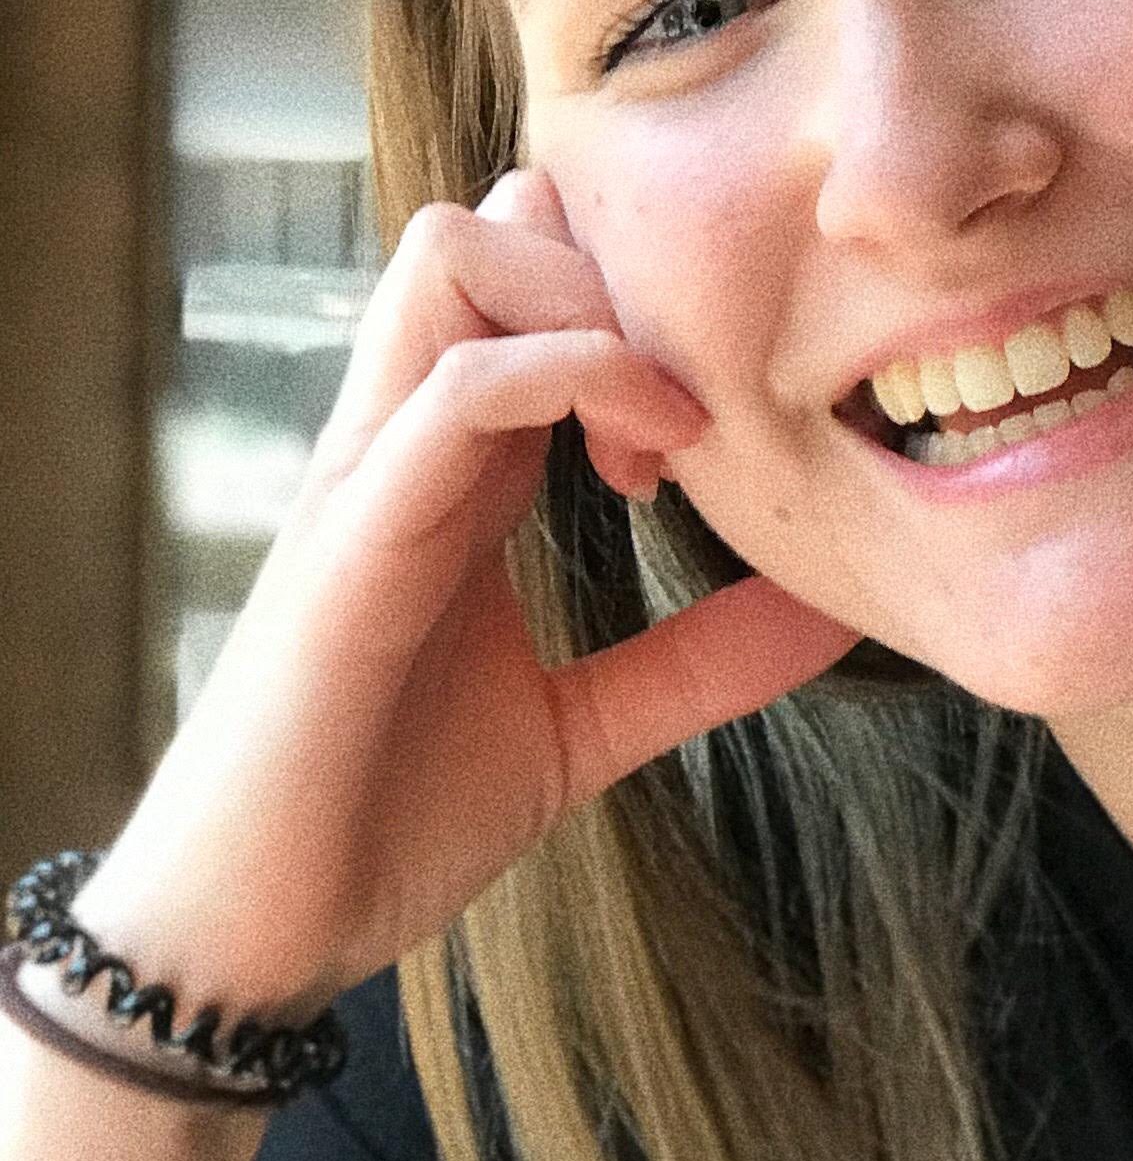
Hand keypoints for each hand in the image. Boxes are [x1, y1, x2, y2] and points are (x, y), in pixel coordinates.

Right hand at [80, 173, 853, 1019]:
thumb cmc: (392, 819)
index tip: (729, 417)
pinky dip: (566, 375)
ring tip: (672, 422)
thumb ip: (701, 663)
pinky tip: (646, 452)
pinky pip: (448, 390)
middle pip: (490, 230)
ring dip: (589, 302)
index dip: (646, 306)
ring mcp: (369, 476)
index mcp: (458, 472)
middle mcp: (406, 445)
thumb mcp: (588, 727)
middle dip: (620, 270)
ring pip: (455, 260)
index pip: (530, 286)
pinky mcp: (350, 538)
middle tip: (701, 404)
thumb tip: (837, 610)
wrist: (266, 930)